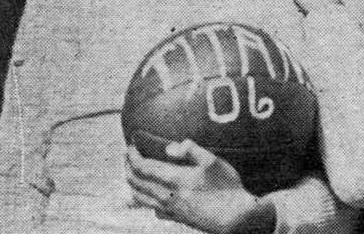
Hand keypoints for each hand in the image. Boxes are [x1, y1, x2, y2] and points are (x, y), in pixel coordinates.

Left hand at [127, 140, 268, 233]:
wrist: (235, 217)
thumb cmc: (227, 187)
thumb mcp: (214, 162)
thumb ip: (191, 150)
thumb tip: (170, 146)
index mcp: (174, 179)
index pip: (143, 166)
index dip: (133, 155)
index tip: (131, 145)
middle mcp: (166, 195)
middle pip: (136, 181)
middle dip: (128, 167)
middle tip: (128, 156)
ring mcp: (169, 208)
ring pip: (139, 196)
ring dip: (132, 183)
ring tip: (133, 173)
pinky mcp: (175, 217)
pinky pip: (151, 208)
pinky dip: (143, 199)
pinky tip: (149, 195)